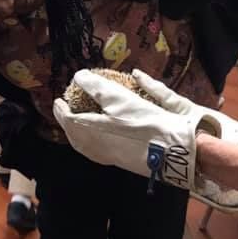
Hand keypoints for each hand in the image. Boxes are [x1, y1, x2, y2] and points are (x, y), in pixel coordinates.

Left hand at [53, 69, 237, 188]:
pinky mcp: (123, 162)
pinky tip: (100, 135)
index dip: (61, 109)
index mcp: (92, 131)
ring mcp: (110, 157)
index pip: (68, 120)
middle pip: (74, 136)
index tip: (59, 98)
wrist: (178, 152)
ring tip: (79, 120)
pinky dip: (90, 142)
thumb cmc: (150, 123)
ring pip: (84, 146)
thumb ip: (99, 88)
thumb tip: (81, 76)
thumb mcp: (123, 99)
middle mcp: (97, 147)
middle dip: (67, 122)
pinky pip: (97, 152)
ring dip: (77, 133)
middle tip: (65, 108)